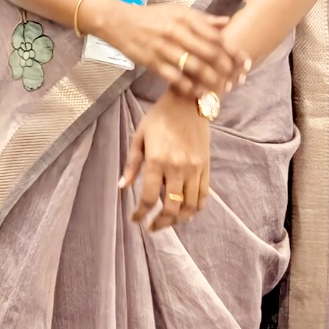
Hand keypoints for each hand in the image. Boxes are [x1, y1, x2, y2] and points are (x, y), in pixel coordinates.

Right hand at [94, 0, 249, 99]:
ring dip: (211, 80)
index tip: (245, 63)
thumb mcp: (177, 10)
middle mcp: (177, 31)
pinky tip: (198, 93)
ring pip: (195, 67)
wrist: (119, 22)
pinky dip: (189, 87)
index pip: (216, 36)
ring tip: (222, 89)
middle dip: (227, 69)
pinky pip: (175, 77)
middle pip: (209, 52)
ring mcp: (165, 47)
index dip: (233, 51)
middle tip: (237, 81)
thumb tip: (227, 22)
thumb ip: (202, 19)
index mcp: (185, 18)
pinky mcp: (152, 61)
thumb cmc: (151, 17)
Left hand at [121, 91, 210, 229]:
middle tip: (152, 226)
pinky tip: (186, 213)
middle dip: (160, 222)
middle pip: (170, 207)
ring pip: (189, 206)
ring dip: (177, 219)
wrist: (188, 103)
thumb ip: (132, 164)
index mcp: (157, 161)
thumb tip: (123, 187)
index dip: (140, 213)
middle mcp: (177, 168)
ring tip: (168, 222)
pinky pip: (203, 196)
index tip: (135, 219)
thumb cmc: (160, 117)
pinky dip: (195, 209)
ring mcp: (194, 169)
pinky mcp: (206, 167)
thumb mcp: (139, 137)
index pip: (148, 198)